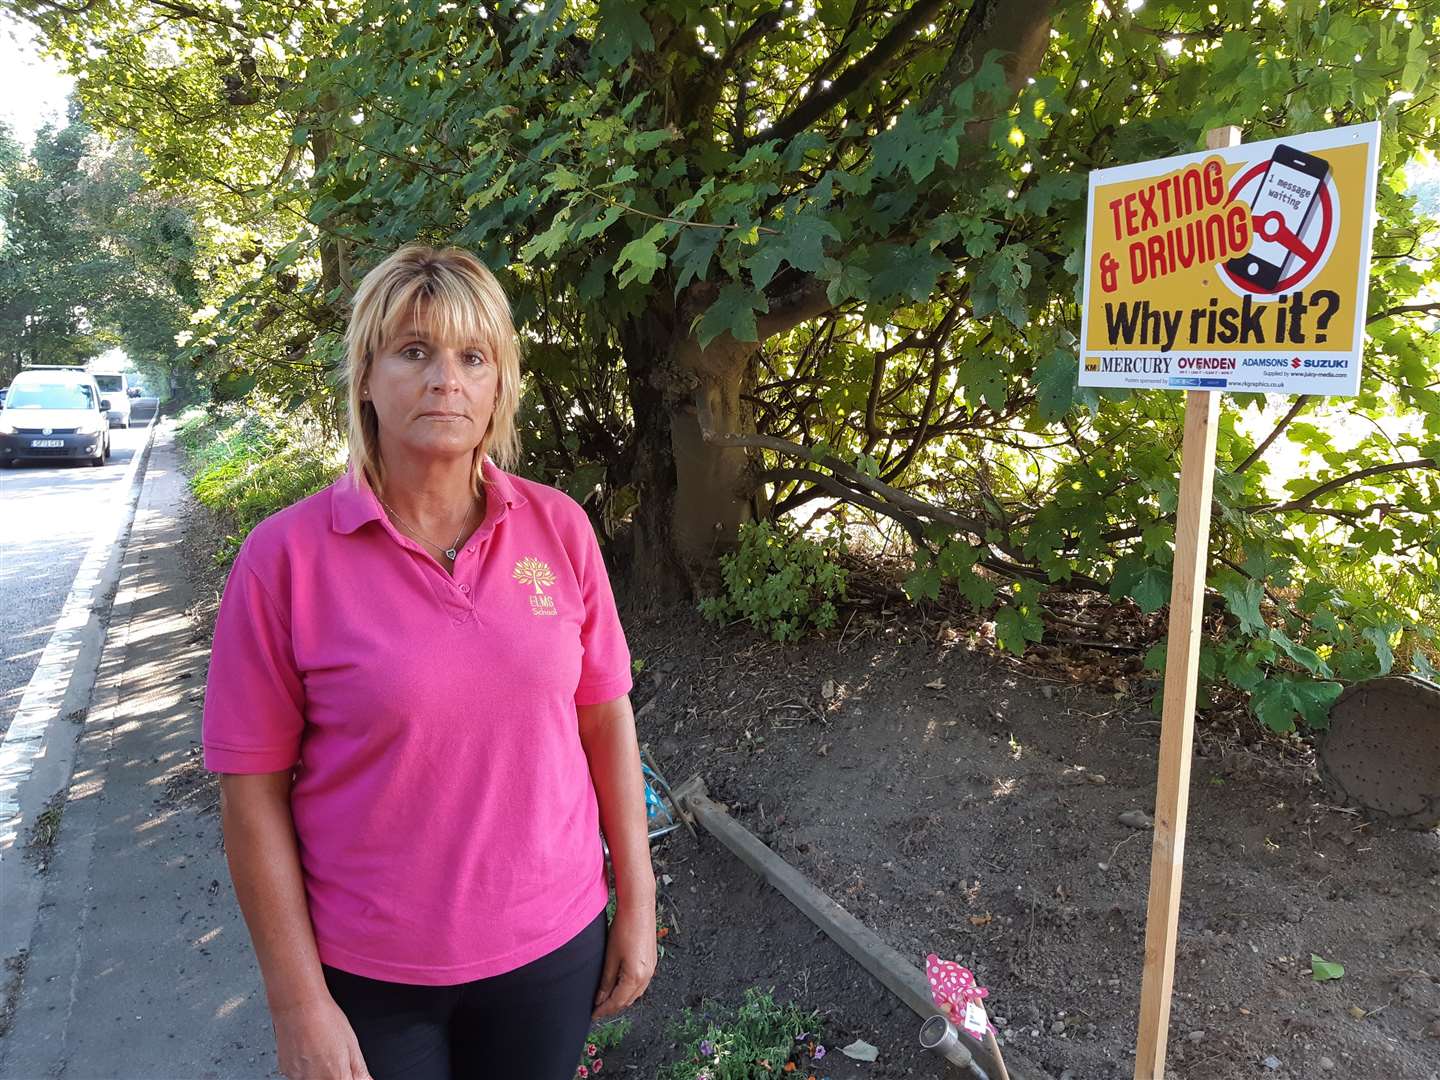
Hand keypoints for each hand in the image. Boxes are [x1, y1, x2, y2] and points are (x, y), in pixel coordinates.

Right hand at [272, 996, 370, 1079]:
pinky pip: (301, 1076)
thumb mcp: (353, 1045)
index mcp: (335, 1076)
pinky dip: (308, 1068)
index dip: (349, 1077)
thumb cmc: (325, 1019)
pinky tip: (310, 1052)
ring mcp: (298, 1078)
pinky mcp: (287, 1072)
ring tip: (322, 1052)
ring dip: (321, 1072)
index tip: (350, 1072)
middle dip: (336, 1074)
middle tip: (335, 1058)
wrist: (298, 1005)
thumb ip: (360, 1071)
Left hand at [592, 901, 657, 1018]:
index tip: (593, 1014)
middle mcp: (647, 976)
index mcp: (635, 977)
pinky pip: (640, 983)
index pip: (617, 1002)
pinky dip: (629, 989)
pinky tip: (619, 985)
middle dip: (612, 1006)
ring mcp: (652, 969)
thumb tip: (600, 998)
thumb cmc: (624, 928)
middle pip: (628, 1001)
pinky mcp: (652, 962)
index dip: (604, 1010)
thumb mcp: (611, 957)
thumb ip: (606, 980)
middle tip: (597, 1008)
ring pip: (635, 993)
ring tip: (606, 998)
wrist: (639, 908)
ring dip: (621, 998)